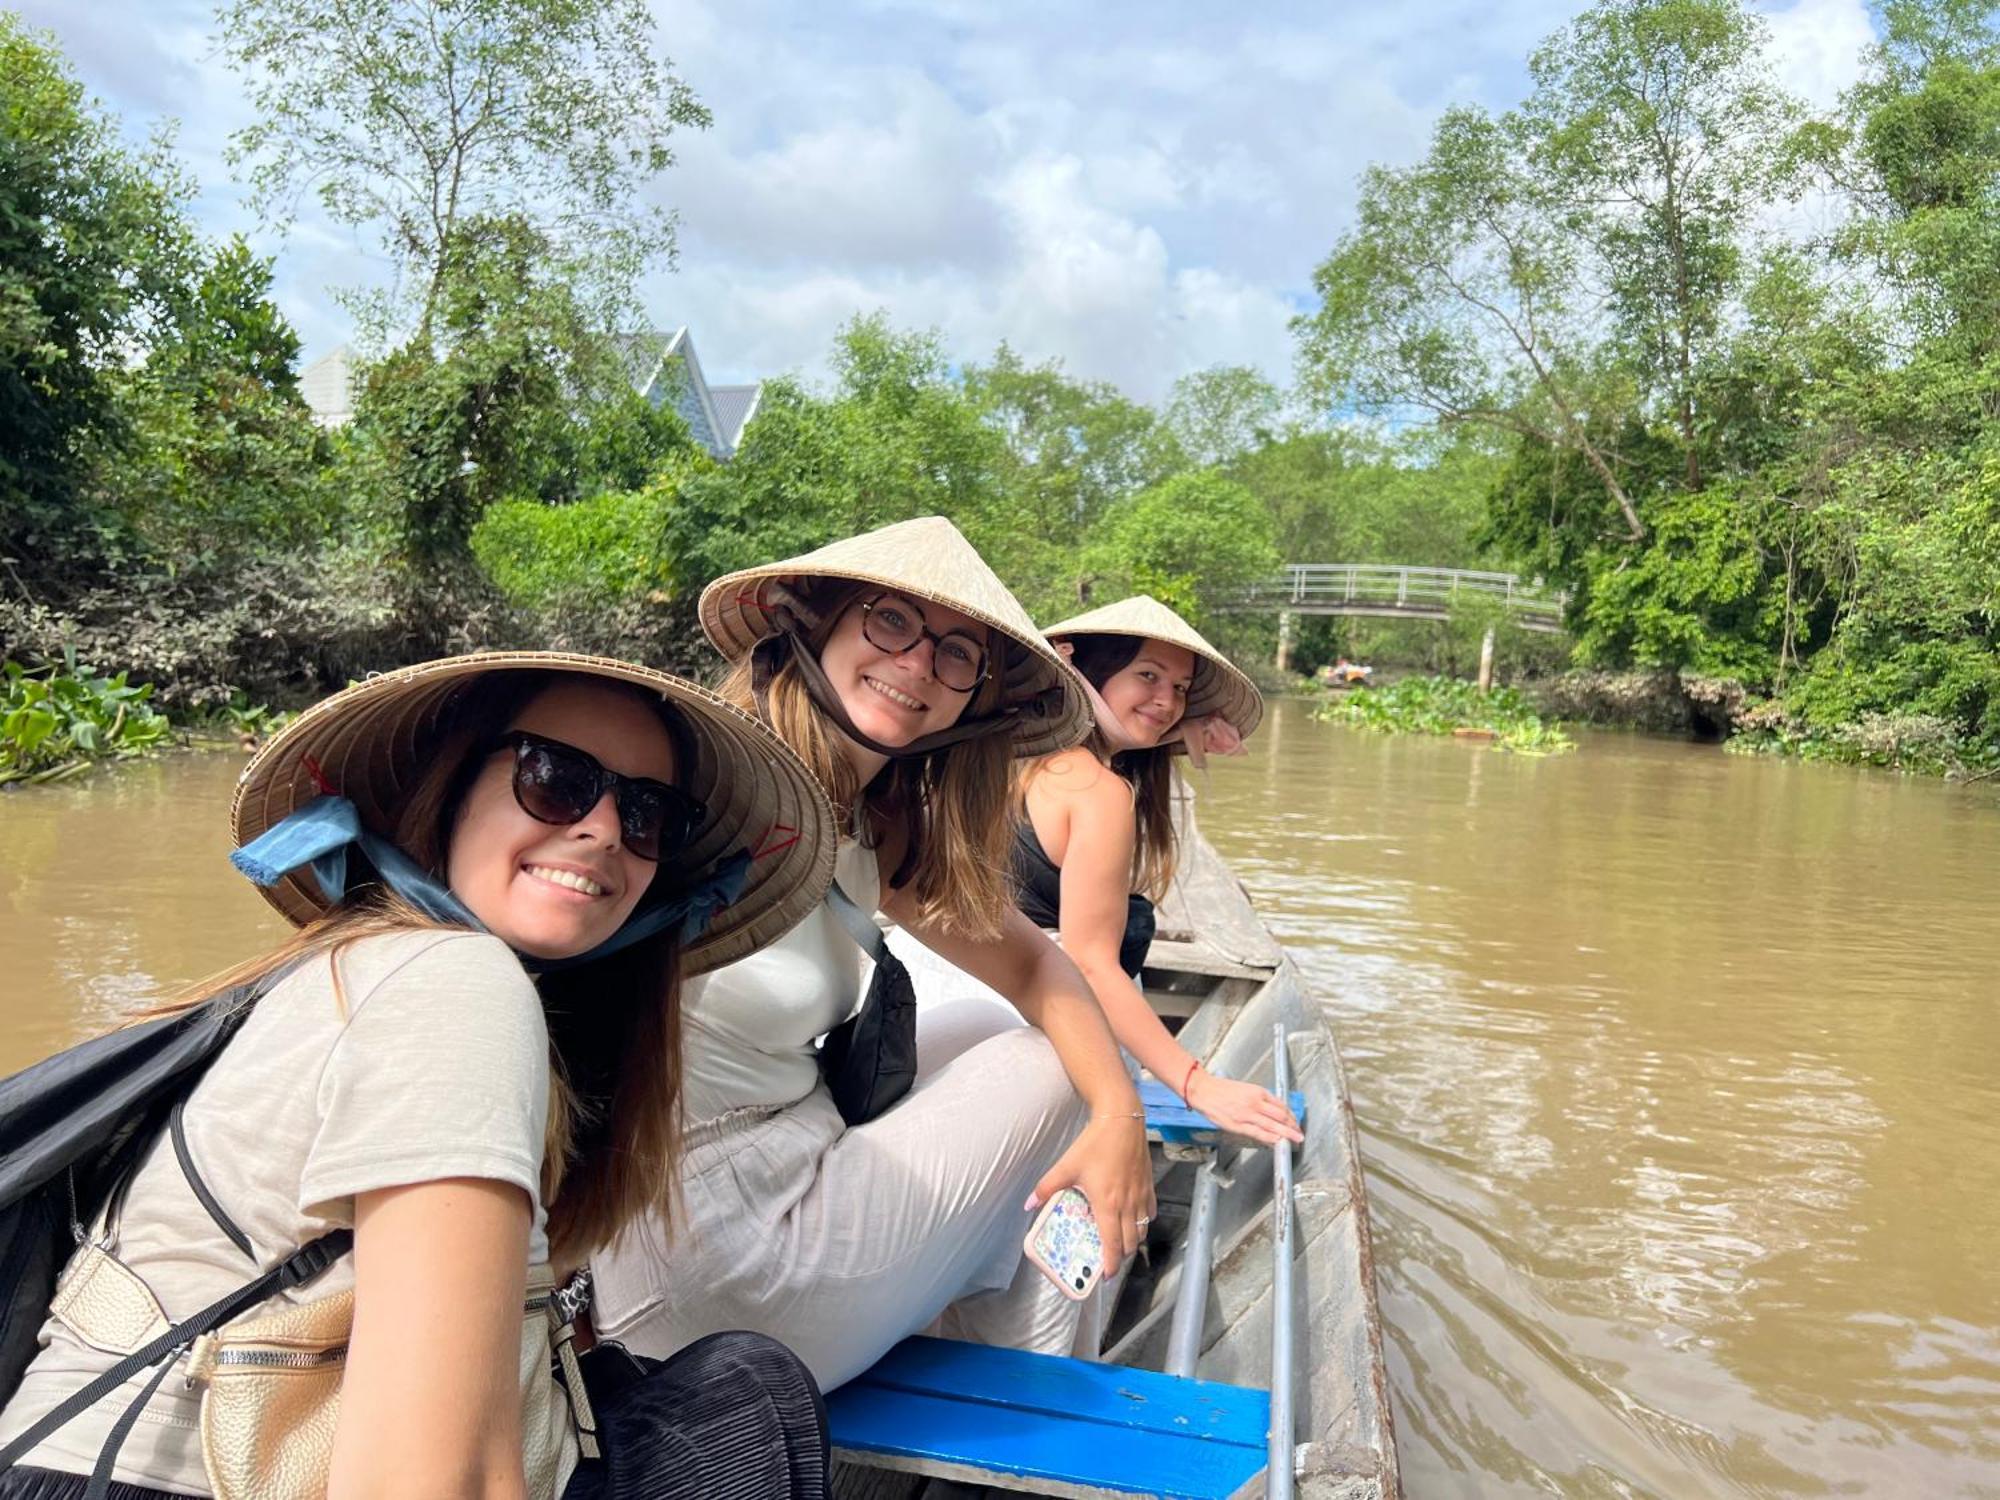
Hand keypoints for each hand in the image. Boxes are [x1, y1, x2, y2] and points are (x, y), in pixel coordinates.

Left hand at [1028, 1115, 1155, 1266]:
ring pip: (1142, 1230)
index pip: (1113, 1245)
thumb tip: (1028, 1204)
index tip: (1105, 1276)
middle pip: (1130, 1243)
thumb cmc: (1094, 1144)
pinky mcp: (1149, 1185)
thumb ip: (1046, 1188)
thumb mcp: (1066, 1166)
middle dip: (1121, 1256)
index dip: (1111, 1265)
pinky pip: (1150, 1212)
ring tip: (1119, 1241)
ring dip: (1132, 1240)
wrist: (1122, 1120)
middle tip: (1108, 1258)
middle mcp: (1128, 1205)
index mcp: (1108, 1205)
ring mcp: (1141, 1196)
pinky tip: (1133, 1216)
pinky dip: (1143, 1221)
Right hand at [1187, 1068, 1303, 1147]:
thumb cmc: (1221, 1089)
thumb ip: (1259, 1099)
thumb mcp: (1245, 1088)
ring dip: (1286, 1134)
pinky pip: (1258, 1133)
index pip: (1281, 1106)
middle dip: (1292, 1127)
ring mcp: (1247, 1114)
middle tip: (1300, 1134)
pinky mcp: (1238, 1125)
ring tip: (1294, 1140)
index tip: (1295, 1122)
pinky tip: (1277, 1141)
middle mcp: (1255, 1102)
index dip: (1291, 1116)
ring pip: (1272, 1126)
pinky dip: (1269, 1138)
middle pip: (1280, 1116)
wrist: (1203, 1090)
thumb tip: (1272, 1110)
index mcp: (1258, 1092)